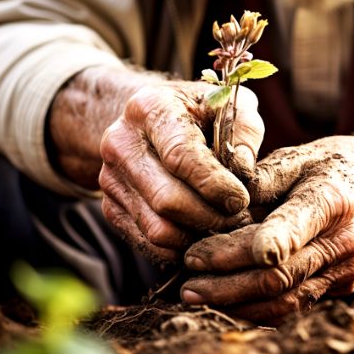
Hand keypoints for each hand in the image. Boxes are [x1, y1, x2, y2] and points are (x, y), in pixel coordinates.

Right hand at [98, 81, 263, 263]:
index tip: (241, 199)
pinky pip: (147, 243)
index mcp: (149, 108)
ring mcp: (110, 177)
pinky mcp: (110, 206)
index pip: (180, 156)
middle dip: (210, 216)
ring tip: (223, 226)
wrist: (146, 123)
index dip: (214, 184)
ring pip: (157, 228)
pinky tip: (201, 233)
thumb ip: (243, 130)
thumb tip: (243, 171)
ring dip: (196, 236)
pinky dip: (179, 247)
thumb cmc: (196, 114)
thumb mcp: (225, 106)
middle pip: (166, 199)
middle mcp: (121, 142)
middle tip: (239, 218)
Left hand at [179, 135, 353, 321]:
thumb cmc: (344, 166)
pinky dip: (256, 310)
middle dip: (224, 283)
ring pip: (284, 300)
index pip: (288, 232)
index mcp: (331, 201)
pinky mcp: (340, 287)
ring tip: (194, 297)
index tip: (201, 257)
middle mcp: (342, 243)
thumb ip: (261, 177)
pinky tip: (224, 304)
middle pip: (277, 275)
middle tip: (185, 282)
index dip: (244, 250)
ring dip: (235, 304)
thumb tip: (215, 195)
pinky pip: (294, 306)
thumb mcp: (305, 155)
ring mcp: (343, 271)